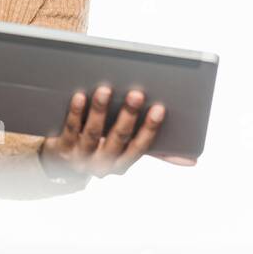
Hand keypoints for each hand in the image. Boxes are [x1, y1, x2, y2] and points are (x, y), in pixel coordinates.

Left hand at [39, 85, 195, 179]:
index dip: (150, 128)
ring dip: (100, 111)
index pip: (140, 147)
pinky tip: (80, 96)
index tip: (160, 108)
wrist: (59, 163)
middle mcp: (102, 165)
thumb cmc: (102, 148)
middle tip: (136, 93)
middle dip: (129, 116)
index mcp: (122, 164)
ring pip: (92, 134)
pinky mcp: (61, 149)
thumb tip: (193, 160)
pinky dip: (76, 113)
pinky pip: (70, 129)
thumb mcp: (127, 151)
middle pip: (118, 138)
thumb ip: (156, 152)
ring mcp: (80, 157)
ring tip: (106, 89)